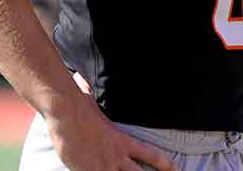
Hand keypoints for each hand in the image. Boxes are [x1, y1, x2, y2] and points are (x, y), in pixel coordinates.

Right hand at [47, 91, 179, 170]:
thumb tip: (84, 81)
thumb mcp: (92, 101)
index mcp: (122, 141)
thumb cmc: (79, 105)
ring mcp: (102, 166)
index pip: (151, 155)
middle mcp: (116, 157)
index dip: (165, 165)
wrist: (67, 113)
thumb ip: (93, 96)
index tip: (176, 170)